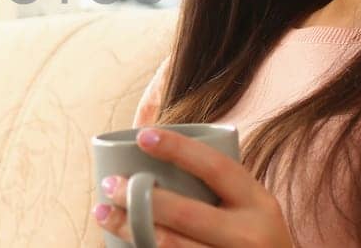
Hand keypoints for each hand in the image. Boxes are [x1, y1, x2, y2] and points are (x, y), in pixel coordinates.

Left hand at [92, 128, 293, 247]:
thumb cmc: (250, 233)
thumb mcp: (249, 204)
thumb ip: (215, 176)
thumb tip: (150, 124)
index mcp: (258, 203)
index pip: (217, 168)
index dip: (179, 149)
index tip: (143, 136)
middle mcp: (250, 235)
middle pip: (186, 214)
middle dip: (141, 198)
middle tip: (109, 184)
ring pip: (171, 247)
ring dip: (129, 229)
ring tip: (102, 213)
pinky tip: (120, 243)